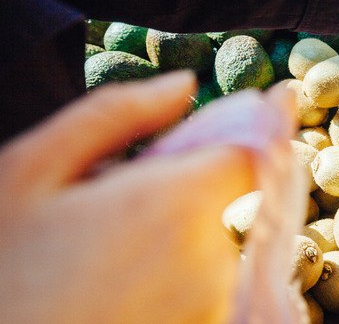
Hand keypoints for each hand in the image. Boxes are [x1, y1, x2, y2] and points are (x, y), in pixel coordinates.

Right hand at [0, 71, 255, 323]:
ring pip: (226, 236)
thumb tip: (184, 84)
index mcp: (178, 206)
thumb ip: (118, 115)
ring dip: (192, 224)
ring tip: (117, 242)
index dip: (256, 124)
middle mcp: (213, 262)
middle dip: (203, 177)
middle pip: (239, 192)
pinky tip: (129, 275)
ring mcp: (214, 307)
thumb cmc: (0, 266)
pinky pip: (215, 280)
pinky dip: (188, 265)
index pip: (255, 150)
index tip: (265, 101)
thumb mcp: (32, 171)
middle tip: (134, 190)